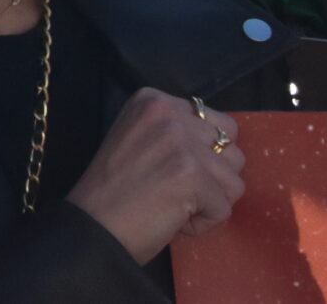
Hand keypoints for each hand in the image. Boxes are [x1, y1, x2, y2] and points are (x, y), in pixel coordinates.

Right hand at [66, 88, 244, 265]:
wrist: (92, 227)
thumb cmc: (114, 191)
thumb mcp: (140, 138)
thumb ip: (177, 131)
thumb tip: (224, 145)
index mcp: (153, 100)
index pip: (217, 124)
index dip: (202, 157)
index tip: (166, 171)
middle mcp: (168, 112)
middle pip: (232, 150)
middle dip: (213, 178)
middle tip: (175, 191)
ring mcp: (180, 141)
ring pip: (233, 181)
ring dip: (208, 202)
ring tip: (171, 205)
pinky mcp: (191, 174)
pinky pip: (224, 209)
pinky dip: (202, 224)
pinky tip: (171, 219)